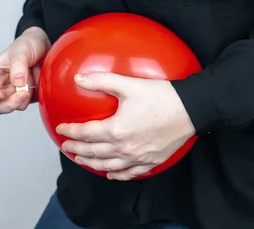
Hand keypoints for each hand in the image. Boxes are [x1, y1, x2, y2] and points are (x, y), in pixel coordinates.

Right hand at [0, 26, 50, 114]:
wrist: (46, 45)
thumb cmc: (28, 44)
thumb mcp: (21, 50)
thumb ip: (18, 65)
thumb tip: (18, 82)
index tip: (0, 95)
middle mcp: (1, 86)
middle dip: (8, 104)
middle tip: (23, 94)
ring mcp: (14, 93)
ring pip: (13, 107)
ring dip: (22, 100)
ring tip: (32, 83)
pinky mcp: (28, 97)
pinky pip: (27, 104)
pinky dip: (32, 98)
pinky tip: (36, 84)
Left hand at [56, 72, 195, 180]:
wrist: (192, 110)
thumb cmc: (163, 97)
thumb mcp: (130, 85)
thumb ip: (102, 80)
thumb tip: (80, 78)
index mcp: (116, 130)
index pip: (86, 133)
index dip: (70, 132)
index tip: (61, 129)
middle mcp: (125, 148)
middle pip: (94, 152)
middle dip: (77, 150)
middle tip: (66, 147)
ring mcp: (138, 157)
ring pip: (108, 166)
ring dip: (92, 164)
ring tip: (82, 160)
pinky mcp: (151, 161)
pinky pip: (130, 173)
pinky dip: (117, 175)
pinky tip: (110, 174)